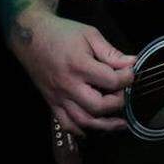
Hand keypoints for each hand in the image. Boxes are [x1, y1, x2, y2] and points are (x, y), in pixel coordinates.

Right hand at [8, 9, 136, 135]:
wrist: (30, 37)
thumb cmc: (62, 33)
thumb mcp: (90, 35)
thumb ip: (111, 52)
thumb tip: (132, 62)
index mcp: (79, 66)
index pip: (110, 81)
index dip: (127, 78)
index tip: (130, 72)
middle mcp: (68, 85)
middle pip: (98, 106)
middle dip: (117, 103)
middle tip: (123, 94)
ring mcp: (58, 97)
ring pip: (83, 121)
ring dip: (104, 125)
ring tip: (120, 123)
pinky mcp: (51, 103)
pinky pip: (66, 124)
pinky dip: (81, 130)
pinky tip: (93, 128)